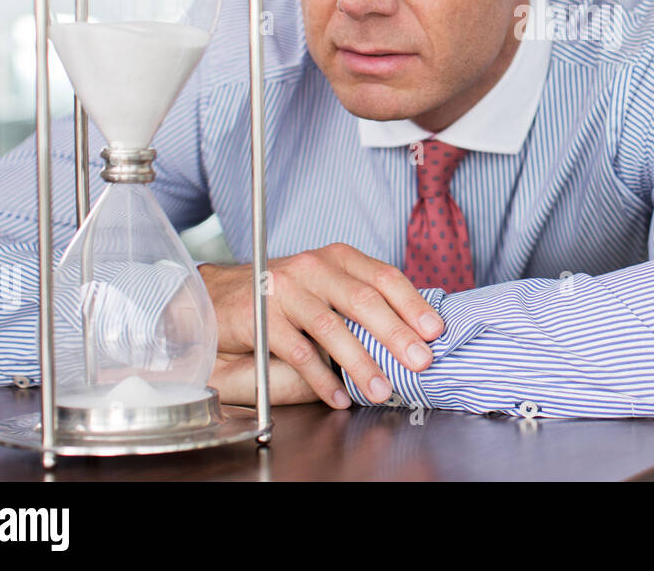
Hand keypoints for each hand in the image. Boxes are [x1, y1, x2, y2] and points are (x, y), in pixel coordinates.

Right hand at [199, 244, 444, 408]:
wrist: (219, 296)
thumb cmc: (283, 293)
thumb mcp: (324, 282)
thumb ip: (360, 296)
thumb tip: (410, 328)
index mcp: (337, 257)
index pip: (384, 276)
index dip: (412, 304)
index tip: (434, 330)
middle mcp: (314, 267)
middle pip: (364, 301)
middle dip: (397, 335)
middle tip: (420, 361)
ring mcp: (287, 291)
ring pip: (333, 329)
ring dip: (362, 364)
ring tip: (382, 389)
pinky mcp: (262, 318)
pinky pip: (299, 353)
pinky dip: (322, 380)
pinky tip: (340, 397)